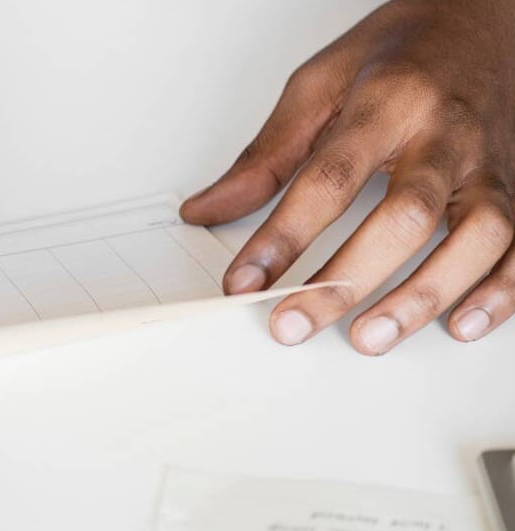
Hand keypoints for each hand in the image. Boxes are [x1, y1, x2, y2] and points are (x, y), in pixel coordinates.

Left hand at [181, 0, 514, 353]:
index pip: (329, 178)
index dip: (283, 237)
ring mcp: (490, 165)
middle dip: (346, 279)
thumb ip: (265, 155)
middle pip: (406, 215)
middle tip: (294, 322)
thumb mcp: (318, 84)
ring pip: (476, 237)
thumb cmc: (400, 53)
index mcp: (389, 102)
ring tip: (370, 337)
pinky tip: (460, 324)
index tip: (244, 281)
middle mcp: (446, 135)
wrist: (483, 19)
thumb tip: (207, 210)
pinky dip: (499, 292)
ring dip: (424, 295)